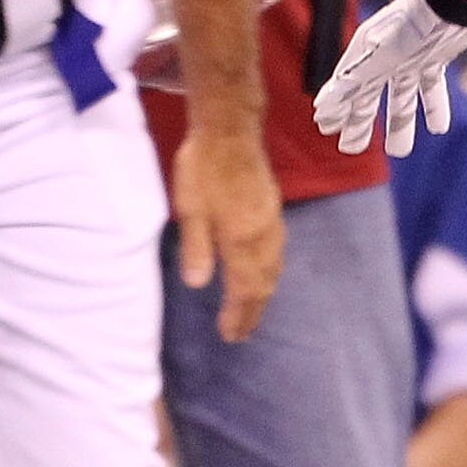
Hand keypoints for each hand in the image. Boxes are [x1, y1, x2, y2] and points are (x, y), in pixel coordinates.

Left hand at [170, 127, 284, 342]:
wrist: (231, 131)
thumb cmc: (202, 168)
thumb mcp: (189, 209)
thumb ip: (195, 247)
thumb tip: (198, 285)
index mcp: (241, 238)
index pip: (244, 288)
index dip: (238, 314)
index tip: (231, 335)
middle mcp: (263, 235)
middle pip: (263, 284)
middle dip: (253, 312)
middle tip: (242, 335)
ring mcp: (271, 222)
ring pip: (274, 269)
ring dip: (264, 295)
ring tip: (253, 314)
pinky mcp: (272, 211)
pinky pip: (277, 253)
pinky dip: (271, 273)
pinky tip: (265, 275)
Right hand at [314, 0, 466, 156]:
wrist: (452, 1)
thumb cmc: (410, 24)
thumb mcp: (377, 56)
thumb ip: (351, 81)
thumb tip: (321, 104)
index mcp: (364, 55)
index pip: (343, 87)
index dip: (334, 108)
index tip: (325, 128)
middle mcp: (383, 58)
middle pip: (367, 97)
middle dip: (359, 122)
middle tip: (350, 148)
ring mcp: (409, 59)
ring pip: (400, 98)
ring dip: (400, 124)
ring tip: (399, 151)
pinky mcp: (434, 58)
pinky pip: (430, 88)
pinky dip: (433, 108)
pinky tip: (438, 129)